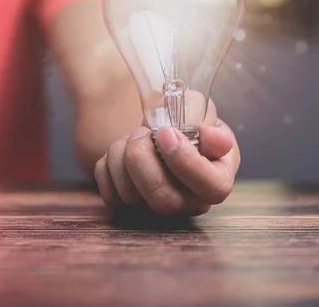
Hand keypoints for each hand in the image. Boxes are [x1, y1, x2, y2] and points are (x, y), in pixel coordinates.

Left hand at [94, 106, 239, 215]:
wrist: (157, 132)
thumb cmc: (183, 124)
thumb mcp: (199, 113)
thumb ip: (207, 121)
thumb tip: (214, 139)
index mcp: (217, 179)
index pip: (212, 188)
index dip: (186, 161)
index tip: (166, 132)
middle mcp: (191, 203)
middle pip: (164, 200)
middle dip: (143, 159)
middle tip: (140, 132)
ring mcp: (158, 212)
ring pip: (131, 197)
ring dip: (122, 156)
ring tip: (131, 137)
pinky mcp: (129, 210)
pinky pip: (109, 197)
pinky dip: (106, 167)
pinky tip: (118, 153)